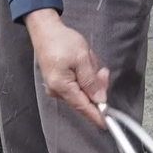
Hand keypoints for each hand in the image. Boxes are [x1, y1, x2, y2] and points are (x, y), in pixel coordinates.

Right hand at [26, 9, 107, 126]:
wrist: (45, 30)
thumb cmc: (61, 41)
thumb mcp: (82, 59)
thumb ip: (91, 81)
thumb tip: (99, 99)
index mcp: (62, 87)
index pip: (83, 106)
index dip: (97, 115)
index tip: (107, 123)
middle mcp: (57, 91)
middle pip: (84, 97)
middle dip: (96, 85)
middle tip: (102, 70)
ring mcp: (56, 87)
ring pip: (82, 89)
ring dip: (90, 77)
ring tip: (86, 59)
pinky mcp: (58, 81)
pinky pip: (76, 84)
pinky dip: (84, 75)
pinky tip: (82, 62)